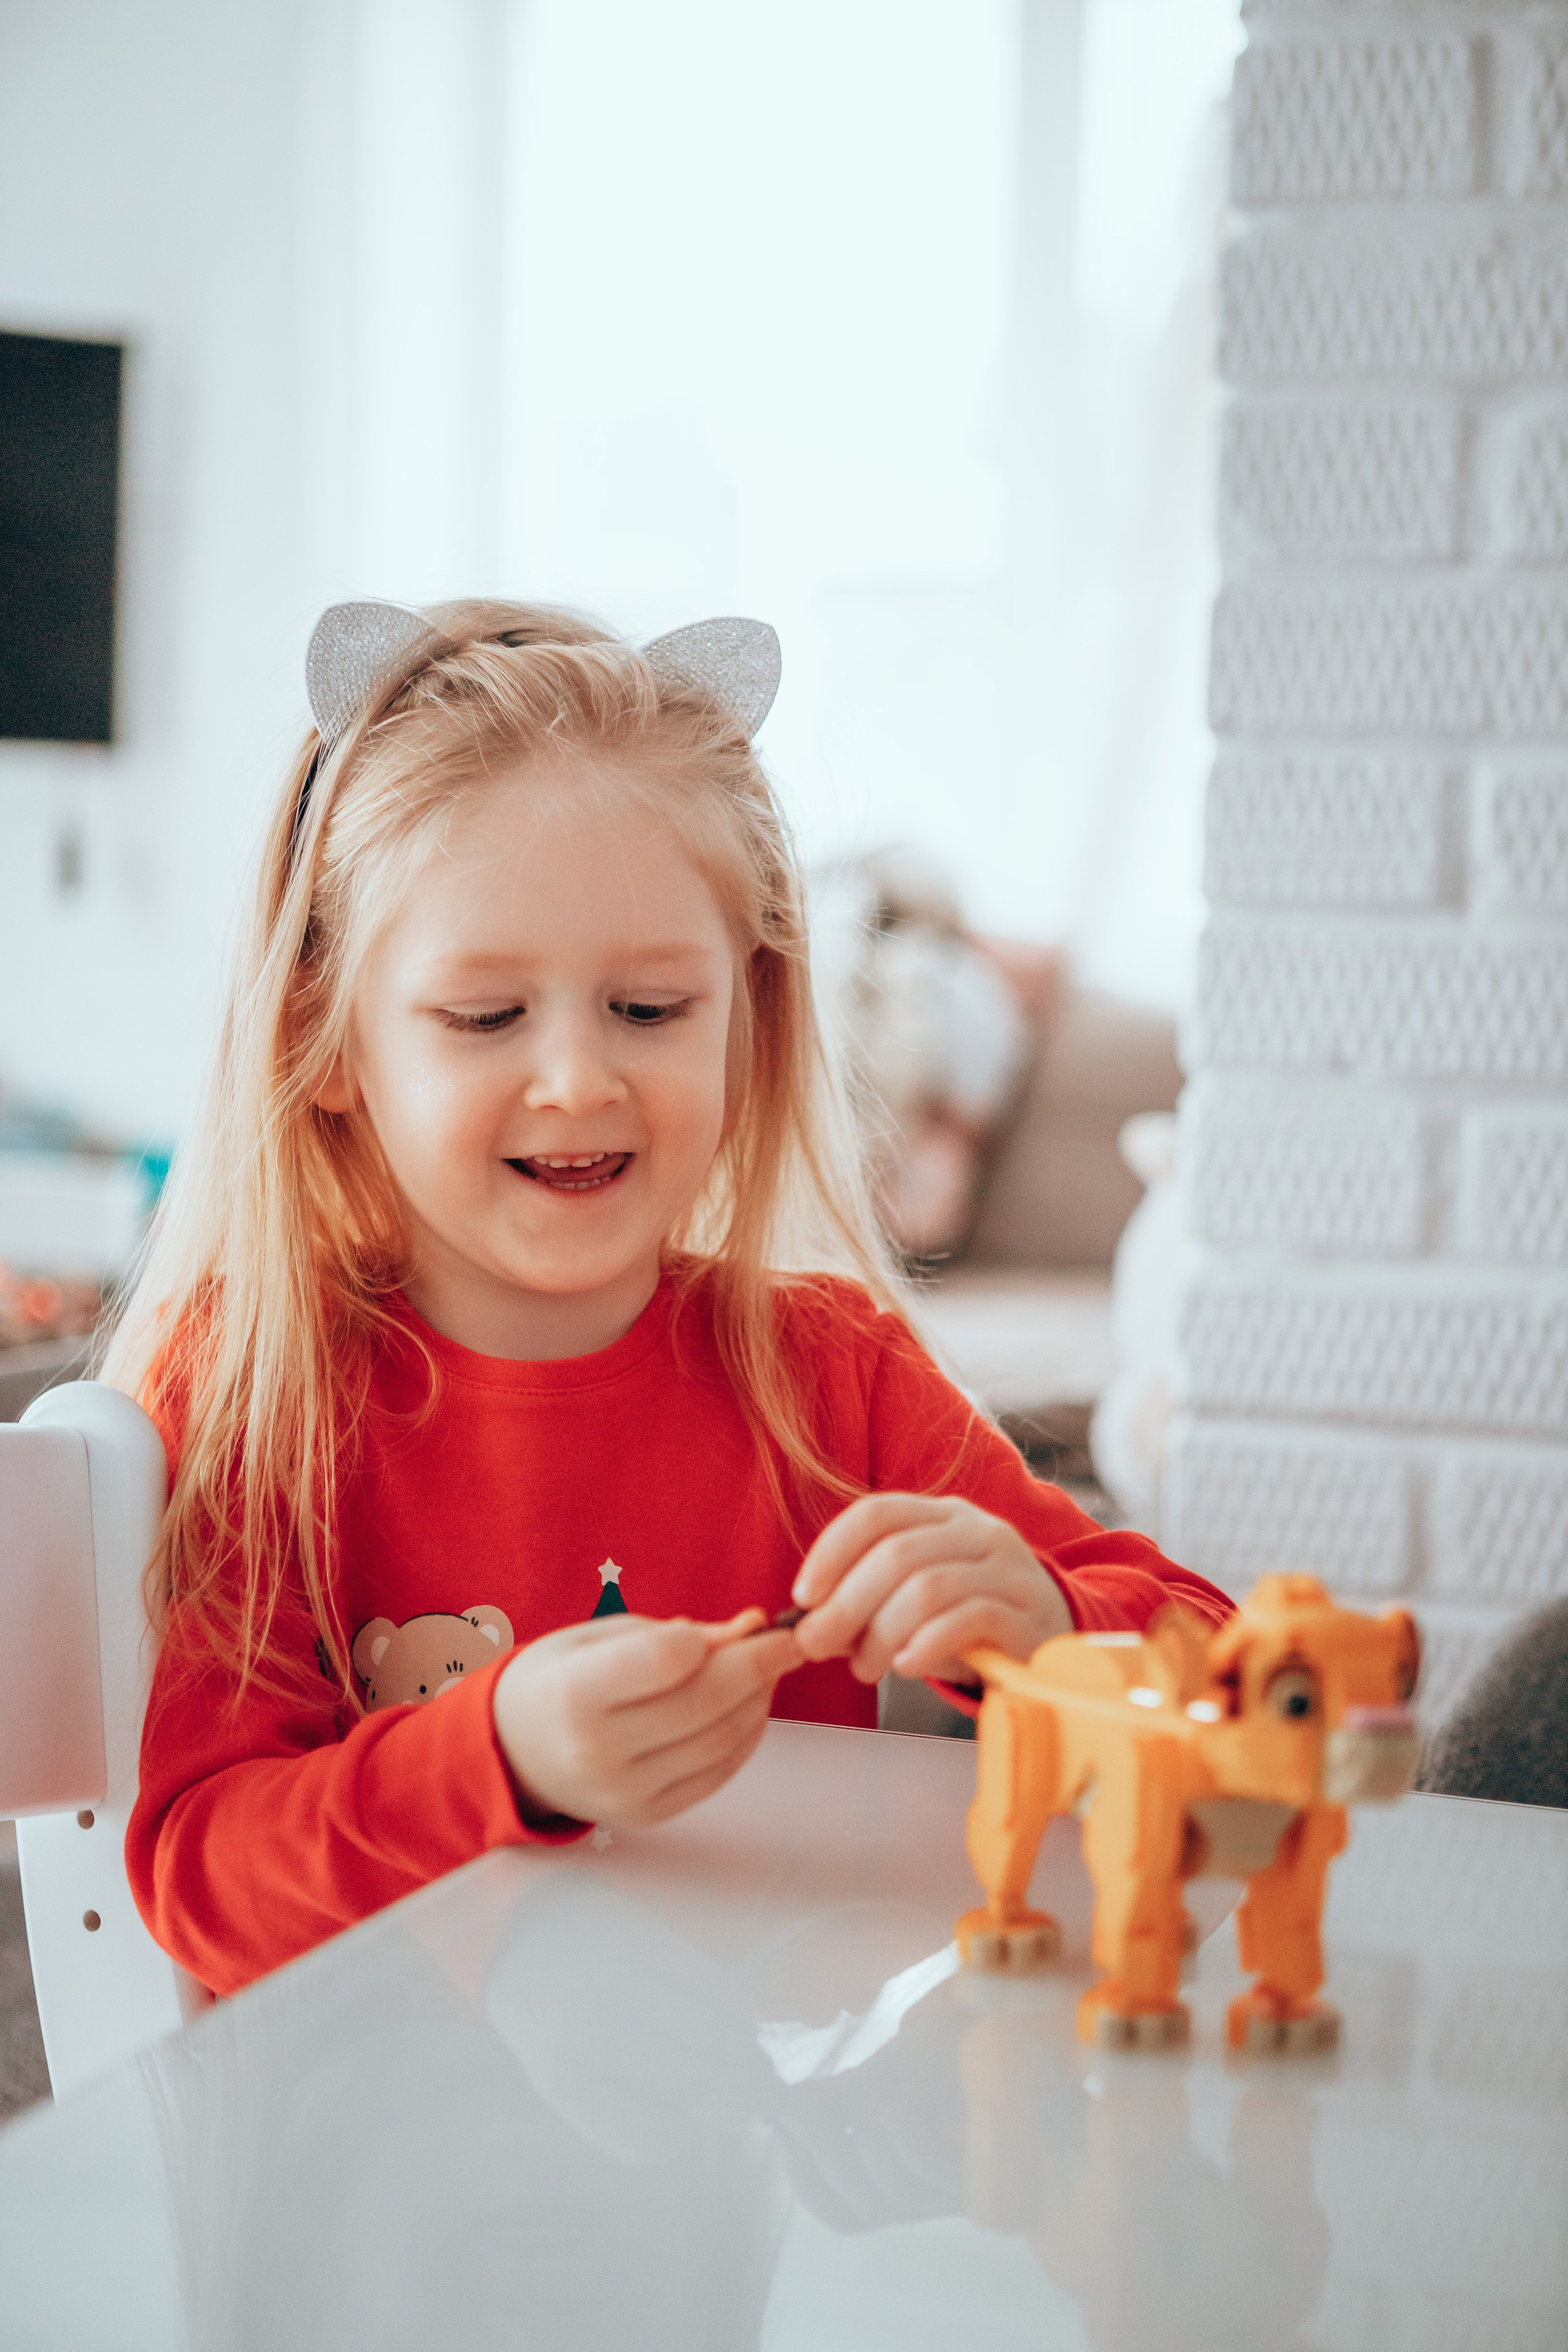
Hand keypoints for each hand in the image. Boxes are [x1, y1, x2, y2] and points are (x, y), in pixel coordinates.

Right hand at [492, 1610, 800, 1827]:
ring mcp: (625, 1792)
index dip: (714, 1639)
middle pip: (707, 1702)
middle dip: (763, 1665)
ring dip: (762, 1700)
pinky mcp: (648, 1815)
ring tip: (770, 1669)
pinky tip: (751, 1706)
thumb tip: (754, 1627)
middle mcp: (597, 1750)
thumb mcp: (604, 1635)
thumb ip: (680, 1634)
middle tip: (794, 1640)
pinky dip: (747, 1736)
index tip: (747, 1624)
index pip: (667, 1659)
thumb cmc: (562, 1677)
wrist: (514, 1749)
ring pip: (723, 1740)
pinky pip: (718, 1773)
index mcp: (575, 1693)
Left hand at [789, 1493, 1071, 1686]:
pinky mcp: (1029, 1613)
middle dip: (846, 1603)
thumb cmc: (972, 1625)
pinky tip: (907, 1665)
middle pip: (897, 1553)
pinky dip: (927, 1643)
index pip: (877, 1513)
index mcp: (944, 1515)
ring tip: (864, 1667)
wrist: (1054, 1647)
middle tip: (818, 1644)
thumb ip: (866, 1606)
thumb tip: (806, 1624)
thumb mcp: (917, 1603)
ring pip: (928, 1586)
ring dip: (882, 1632)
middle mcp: (979, 1531)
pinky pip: (969, 1617)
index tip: (802, 1597)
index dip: (831, 1551)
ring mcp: (1008, 1569)